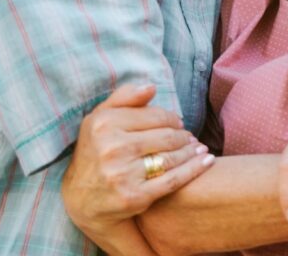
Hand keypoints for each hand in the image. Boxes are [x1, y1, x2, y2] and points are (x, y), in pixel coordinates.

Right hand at [61, 84, 214, 245]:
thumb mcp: (99, 120)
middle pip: (166, 136)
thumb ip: (123, 98)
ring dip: (192, 151)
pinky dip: (194, 169)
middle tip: (191, 137)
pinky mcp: (134, 196)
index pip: (154, 116)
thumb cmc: (95, 152)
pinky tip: (207, 161)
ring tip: (200, 148)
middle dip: (183, 136)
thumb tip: (151, 87)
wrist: (81, 200)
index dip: (172, 118)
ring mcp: (122, 174)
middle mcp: (111, 148)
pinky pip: (173, 179)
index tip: (179, 123)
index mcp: (103, 124)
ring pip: (171, 156)